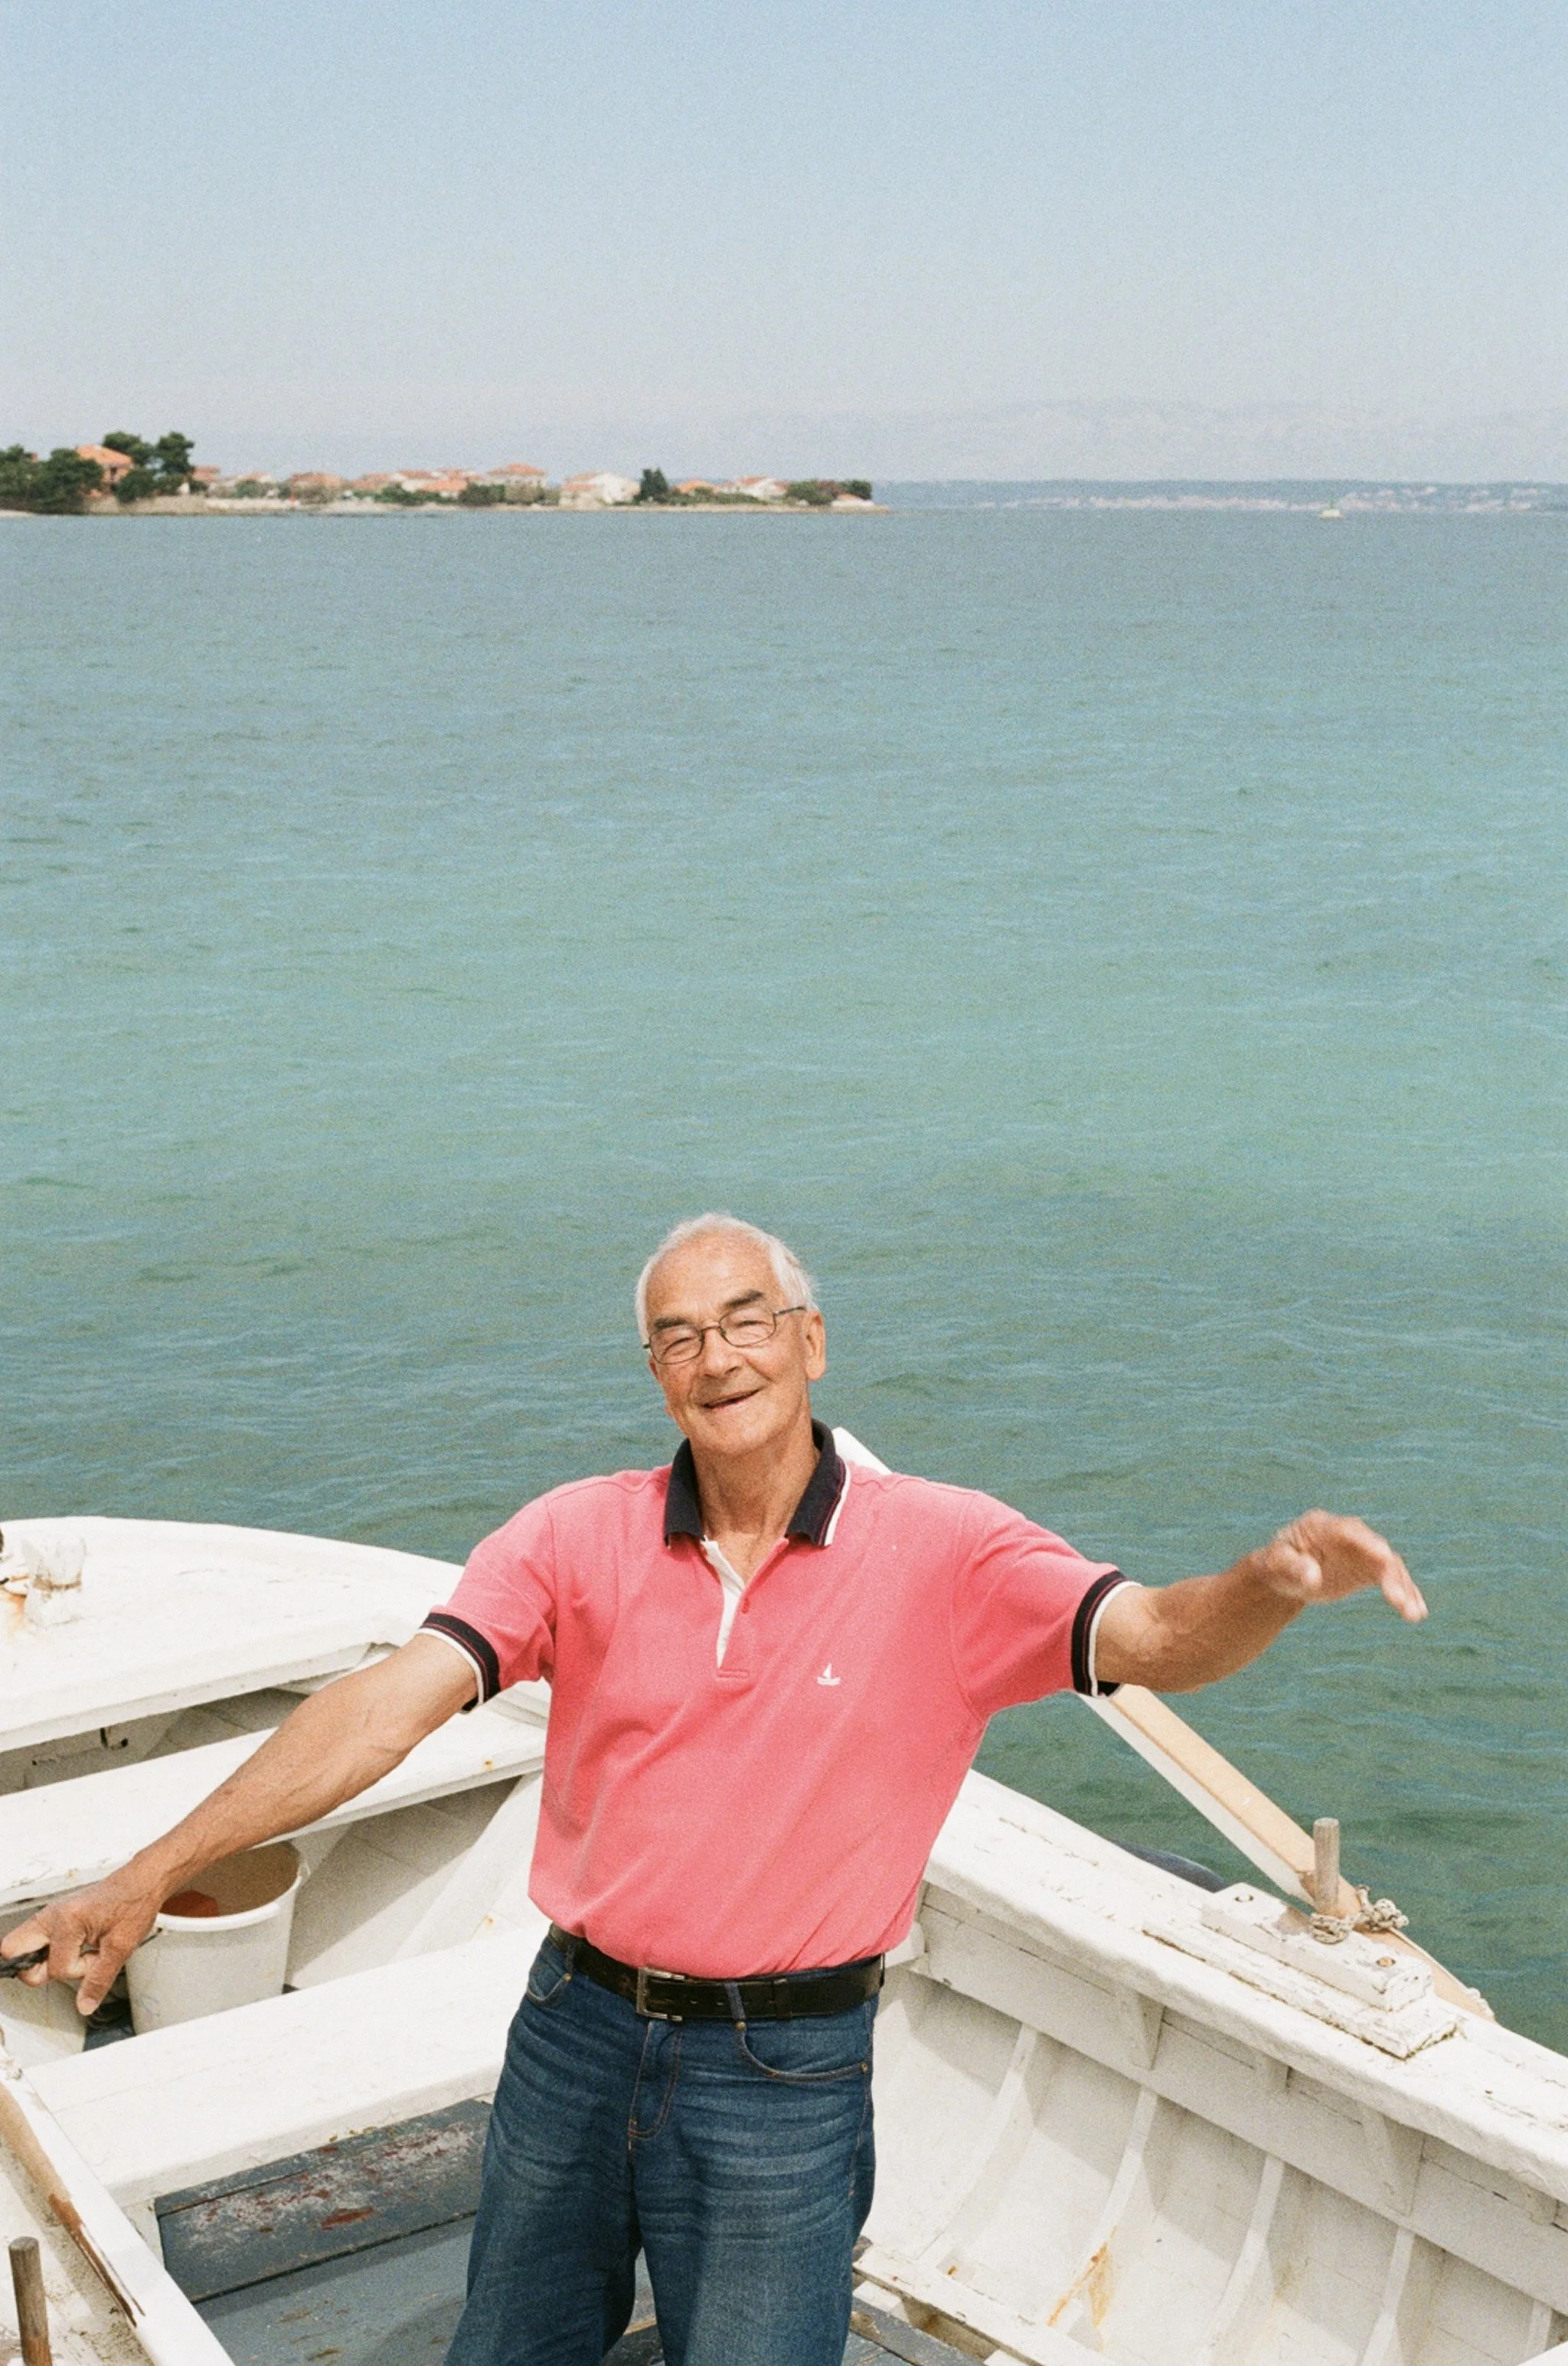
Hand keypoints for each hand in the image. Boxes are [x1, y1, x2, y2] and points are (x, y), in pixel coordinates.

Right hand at [2, 1874, 164, 2015]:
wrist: (142, 1882)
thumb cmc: (134, 1904)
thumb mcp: (122, 1947)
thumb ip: (99, 1979)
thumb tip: (84, 2005)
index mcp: (67, 1920)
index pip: (56, 1968)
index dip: (77, 1971)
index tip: (95, 1959)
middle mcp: (52, 1915)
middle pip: (12, 1950)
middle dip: (35, 1968)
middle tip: (66, 1964)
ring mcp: (49, 1915)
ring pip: (22, 1947)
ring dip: (46, 1960)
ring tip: (78, 1951)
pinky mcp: (53, 1918)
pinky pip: (37, 1942)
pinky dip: (52, 1951)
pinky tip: (76, 1946)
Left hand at [1253, 1510, 1426, 1623]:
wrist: (1285, 1574)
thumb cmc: (1277, 1566)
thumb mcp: (1277, 1565)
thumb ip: (1293, 1567)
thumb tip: (1313, 1577)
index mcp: (1321, 1526)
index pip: (1348, 1531)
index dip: (1367, 1543)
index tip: (1384, 1557)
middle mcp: (1348, 1535)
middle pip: (1375, 1548)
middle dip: (1389, 1572)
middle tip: (1397, 1599)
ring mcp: (1362, 1550)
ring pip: (1389, 1565)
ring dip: (1403, 1587)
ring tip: (1412, 1613)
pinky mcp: (1370, 1568)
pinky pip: (1392, 1578)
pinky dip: (1405, 1593)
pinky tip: (1417, 1613)